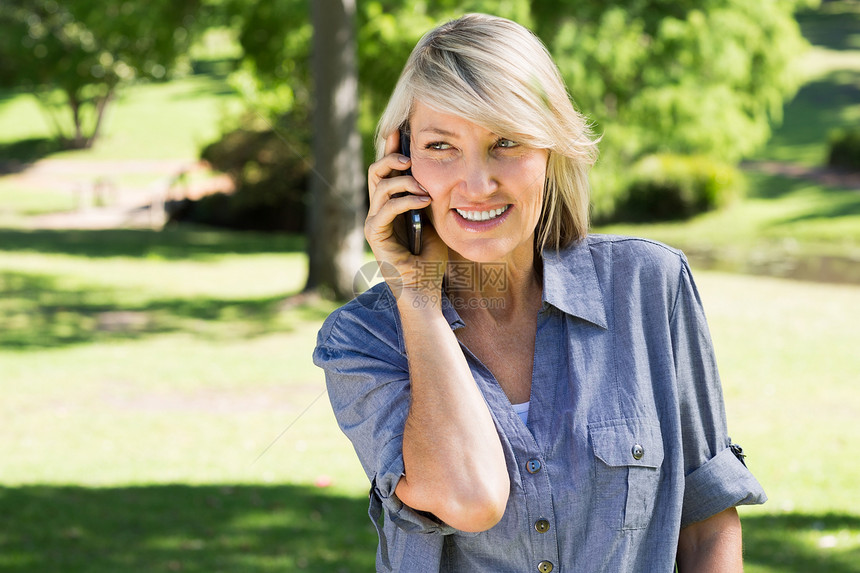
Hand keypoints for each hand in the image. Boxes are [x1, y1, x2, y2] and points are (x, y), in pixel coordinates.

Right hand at [365, 131, 447, 296]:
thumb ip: (431, 196)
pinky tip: (424, 199)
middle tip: (410, 154)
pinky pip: (385, 209)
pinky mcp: (376, 236)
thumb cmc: (432, 258)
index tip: (401, 128)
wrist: (425, 289)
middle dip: (391, 156)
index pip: (387, 169)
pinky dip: (405, 199)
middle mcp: (379, 210)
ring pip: (379, 186)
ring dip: (403, 179)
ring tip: (424, 184)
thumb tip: (440, 171)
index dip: (391, 147)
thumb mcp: (435, 218)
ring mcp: (375, 222)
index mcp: (391, 204)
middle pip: (376, 171)